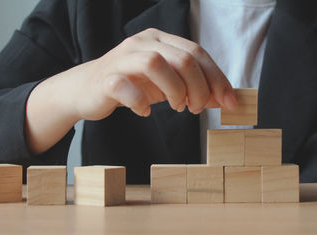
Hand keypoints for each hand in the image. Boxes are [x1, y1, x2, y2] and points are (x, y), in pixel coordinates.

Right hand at [25, 28, 237, 153]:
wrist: (87, 90)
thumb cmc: (131, 85)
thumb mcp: (167, 86)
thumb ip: (193, 88)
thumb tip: (224, 100)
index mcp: (160, 40)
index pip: (197, 52)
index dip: (217, 77)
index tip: (230, 102)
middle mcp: (142, 43)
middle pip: (182, 58)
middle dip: (199, 87)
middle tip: (198, 108)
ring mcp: (122, 59)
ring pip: (156, 63)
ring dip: (175, 90)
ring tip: (178, 107)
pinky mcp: (106, 79)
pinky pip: (126, 88)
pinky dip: (141, 103)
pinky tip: (145, 111)